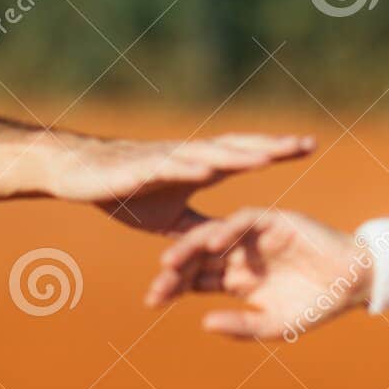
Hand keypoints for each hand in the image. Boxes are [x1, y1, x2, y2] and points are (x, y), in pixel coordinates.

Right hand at [51, 134, 314, 234]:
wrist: (77, 174)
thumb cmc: (123, 191)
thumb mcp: (169, 218)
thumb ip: (199, 228)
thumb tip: (224, 245)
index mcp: (198, 167)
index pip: (245, 155)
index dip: (276, 150)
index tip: (310, 147)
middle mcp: (189, 157)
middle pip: (238, 148)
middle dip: (272, 145)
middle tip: (307, 142)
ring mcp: (167, 159)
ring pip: (210, 153)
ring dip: (241, 154)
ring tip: (270, 154)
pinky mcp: (142, 167)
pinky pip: (172, 166)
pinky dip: (192, 166)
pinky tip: (211, 167)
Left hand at [144, 208, 370, 338]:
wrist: (354, 285)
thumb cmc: (317, 307)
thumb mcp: (275, 324)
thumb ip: (242, 326)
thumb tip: (204, 323)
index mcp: (236, 279)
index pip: (195, 280)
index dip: (173, 289)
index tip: (151, 302)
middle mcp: (239, 254)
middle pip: (196, 258)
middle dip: (174, 270)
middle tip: (156, 284)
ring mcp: (254, 236)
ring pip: (212, 235)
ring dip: (190, 247)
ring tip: (170, 262)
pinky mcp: (273, 220)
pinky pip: (243, 219)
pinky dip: (227, 229)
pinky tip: (212, 244)